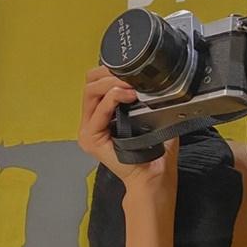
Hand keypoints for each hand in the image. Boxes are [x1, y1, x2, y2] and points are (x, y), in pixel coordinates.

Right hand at [78, 65, 179, 191]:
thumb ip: (150, 101)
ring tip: (130, 85)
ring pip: (91, 92)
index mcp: (103, 116)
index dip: (111, 71)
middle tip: (130, 75)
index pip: (97, 83)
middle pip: (90, 83)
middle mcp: (92, 121)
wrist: (154, 176)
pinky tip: (127, 95)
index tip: (132, 69)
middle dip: (109, 73)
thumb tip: (158, 82)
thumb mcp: (154, 119)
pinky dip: (112, 98)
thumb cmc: (155, 154)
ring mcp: (89, 130)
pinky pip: (99, 110)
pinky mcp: (90, 138)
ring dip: (111, 83)